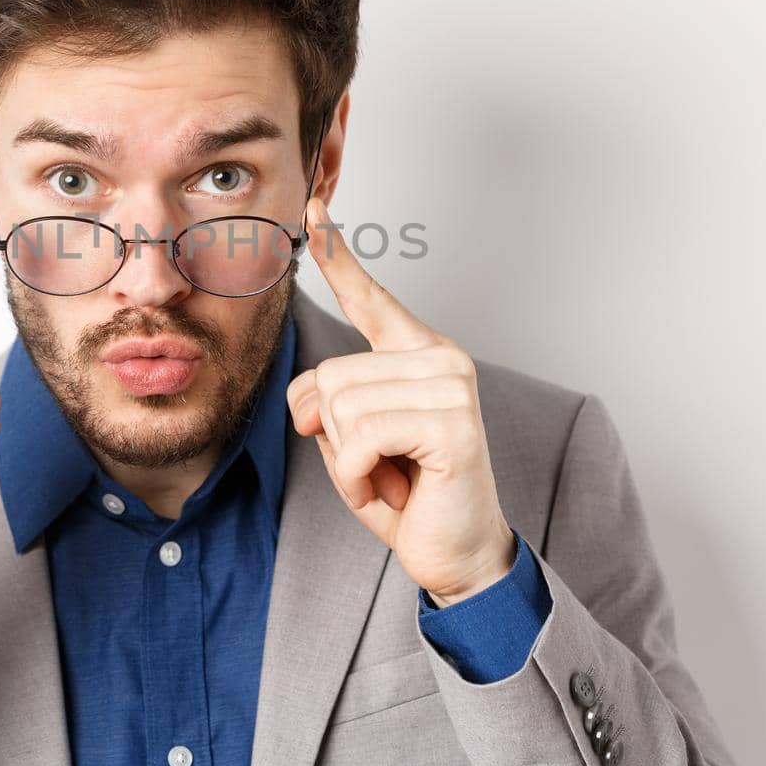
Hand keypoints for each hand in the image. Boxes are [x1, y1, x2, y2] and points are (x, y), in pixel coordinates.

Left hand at [286, 198, 514, 604]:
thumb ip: (325, 405)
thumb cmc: (407, 494)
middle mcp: (441, 357)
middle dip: (332, 434)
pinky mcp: (453, 422)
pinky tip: (395, 490)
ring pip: (342, 405)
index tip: (314, 210)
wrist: (457, 554)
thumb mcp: (348, 443)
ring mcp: (452, 386)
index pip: (370, 298)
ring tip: (391, 477)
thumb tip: (309, 401)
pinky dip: (360, 476)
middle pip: (329, 374)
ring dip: (348, 461)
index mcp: (417, 353)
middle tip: (379, 466)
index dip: (338, 256)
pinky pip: (362, 436)